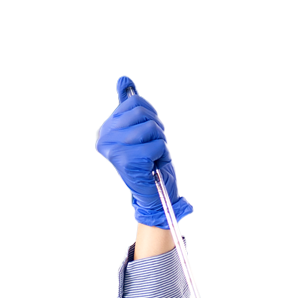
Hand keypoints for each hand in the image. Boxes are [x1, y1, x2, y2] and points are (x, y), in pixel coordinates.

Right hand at [95, 75, 192, 227]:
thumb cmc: (151, 165)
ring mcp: (114, 149)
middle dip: (158, 129)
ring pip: (151, 127)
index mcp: (108, 129)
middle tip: (154, 147)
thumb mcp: (141, 133)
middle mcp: (105, 137)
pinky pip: (159, 145)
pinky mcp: (127, 160)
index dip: (152, 115)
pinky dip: (164, 155)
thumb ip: (131, 109)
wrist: (156, 197)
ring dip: (162, 142)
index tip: (151, 133)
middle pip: (142, 112)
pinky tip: (154, 165)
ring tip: (154, 156)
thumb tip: (125, 79)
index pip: (134, 102)